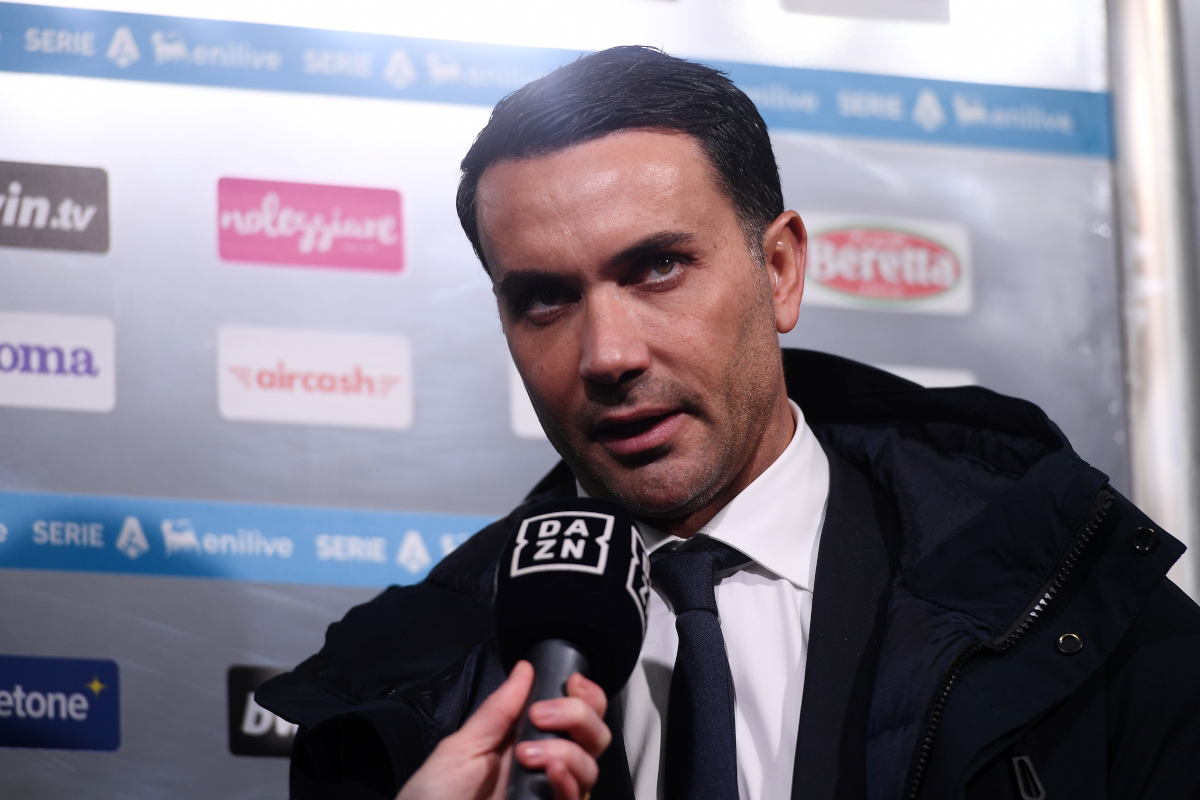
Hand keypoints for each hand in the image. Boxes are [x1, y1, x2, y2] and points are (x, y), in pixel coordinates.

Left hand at [396, 660, 610, 799]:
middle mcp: (544, 768)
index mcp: (523, 742)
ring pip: (590, 766)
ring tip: (528, 754)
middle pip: (594, 735)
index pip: (573, 714)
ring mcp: (548, 794)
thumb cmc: (433, 797)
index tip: (571, 683)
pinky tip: (551, 771)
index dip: (584, 695)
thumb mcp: (461, 747)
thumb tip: (525, 669)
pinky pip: (578, 797)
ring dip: (565, 749)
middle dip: (579, 714)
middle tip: (542, 714)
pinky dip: (569, 780)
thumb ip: (497, 710)